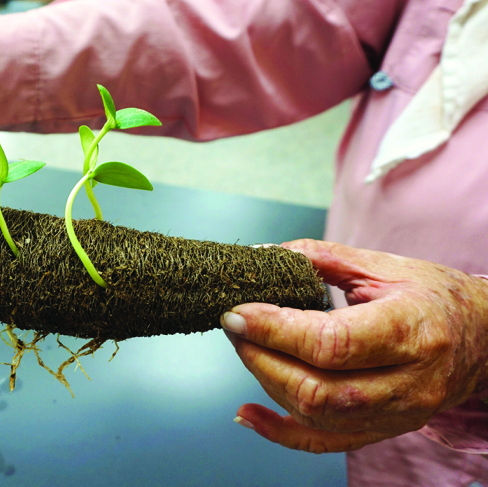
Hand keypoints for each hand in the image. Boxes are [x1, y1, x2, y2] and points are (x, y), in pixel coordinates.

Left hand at [222, 239, 487, 452]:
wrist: (483, 337)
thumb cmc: (433, 296)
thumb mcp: (382, 265)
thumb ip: (320, 258)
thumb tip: (262, 256)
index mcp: (411, 330)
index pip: (332, 343)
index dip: (275, 330)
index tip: (237, 313)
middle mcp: (408, 382)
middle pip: (319, 388)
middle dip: (262, 357)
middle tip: (235, 327)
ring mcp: (398, 415)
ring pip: (317, 416)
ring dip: (266, 383)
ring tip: (245, 348)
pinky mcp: (383, 430)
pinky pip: (324, 442)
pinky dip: (279, 432)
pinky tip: (248, 413)